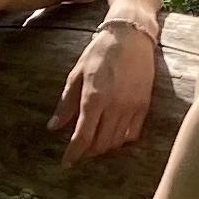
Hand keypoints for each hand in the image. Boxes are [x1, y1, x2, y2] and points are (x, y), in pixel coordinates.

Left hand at [50, 20, 158, 162]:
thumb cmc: (99, 52)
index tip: (66, 162)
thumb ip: (66, 103)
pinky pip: (133, 133)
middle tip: (79, 150)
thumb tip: (54, 127)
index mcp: (94, 98)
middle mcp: (114, 106)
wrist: (131, 35)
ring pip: (116, 142)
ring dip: (103, 147)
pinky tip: (113, 134)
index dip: (73, 153)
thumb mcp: (76, 74)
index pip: (83, 137)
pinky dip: (121, 140)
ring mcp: (132, 107)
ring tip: (94, 142)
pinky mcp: (144, 105)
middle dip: (87, 152)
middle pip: (100, 144)